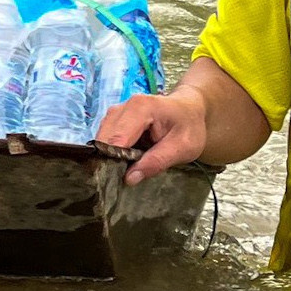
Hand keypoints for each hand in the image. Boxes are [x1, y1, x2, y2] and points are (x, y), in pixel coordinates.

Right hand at [95, 88, 209, 184]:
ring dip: (109, 158)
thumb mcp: (183, 147)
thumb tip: (129, 178)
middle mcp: (122, 108)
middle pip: (104, 140)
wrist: (188, 109)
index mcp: (140, 108)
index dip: (114, 162)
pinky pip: (105, 140)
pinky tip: (122, 164)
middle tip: (121, 181)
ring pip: (101, 141)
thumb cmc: (189, 126)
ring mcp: (115, 113)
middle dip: (109, 161)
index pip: (116, 140)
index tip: (117, 182)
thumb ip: (158, 161)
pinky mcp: (113, 121)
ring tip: (122, 174)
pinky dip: (111, 154)